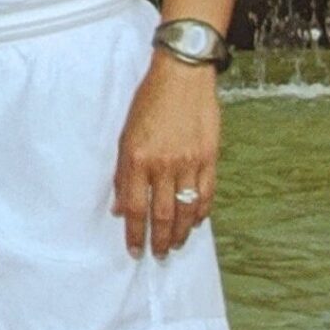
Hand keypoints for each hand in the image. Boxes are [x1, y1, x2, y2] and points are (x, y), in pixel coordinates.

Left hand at [113, 54, 218, 257]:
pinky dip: (201, 211)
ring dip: (181, 232)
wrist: (182, 75)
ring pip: (186, 208)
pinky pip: (206, 192)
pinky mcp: (209, 157)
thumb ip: (122, 174)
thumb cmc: (149, 102)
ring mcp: (189, 162)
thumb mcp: (125, 136)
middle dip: (159, 239)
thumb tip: (119, 208)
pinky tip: (196, 221)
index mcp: (137, 159)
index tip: (134, 250)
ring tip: (176, 244)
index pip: (135, 208)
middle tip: (158, 254)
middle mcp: (163, 164)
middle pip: (162, 214)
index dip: (135, 233)